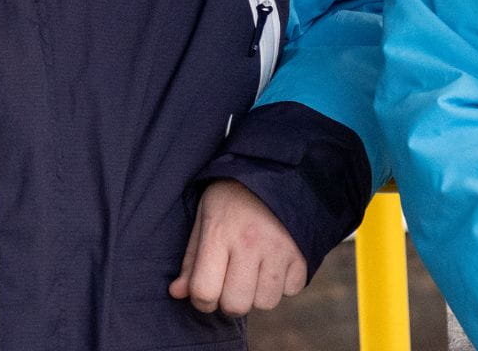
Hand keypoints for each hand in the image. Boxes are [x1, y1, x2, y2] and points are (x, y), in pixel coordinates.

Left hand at [168, 180, 306, 315]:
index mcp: (219, 234)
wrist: (274, 171)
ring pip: (265, 303)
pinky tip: (274, 266)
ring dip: (257, 295)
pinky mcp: (301, 253)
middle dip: (229, 301)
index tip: (205, 291)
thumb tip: (176, 294)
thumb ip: (190, 260)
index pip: (205, 291)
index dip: (201, 300)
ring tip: (253, 273)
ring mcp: (279, 249)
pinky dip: (282, 285)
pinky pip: (291, 291)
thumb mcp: (204, 220)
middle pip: (236, 304)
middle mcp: (250, 244)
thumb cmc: (231, 199)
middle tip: (230, 284)